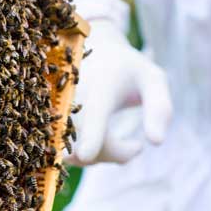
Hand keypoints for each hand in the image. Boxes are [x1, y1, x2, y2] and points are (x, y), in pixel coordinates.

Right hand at [66, 20, 172, 165]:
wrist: (92, 54)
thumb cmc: (128, 72)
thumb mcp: (152, 80)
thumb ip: (159, 108)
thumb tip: (156, 143)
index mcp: (100, 85)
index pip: (94, 114)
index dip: (91, 136)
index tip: (85, 155)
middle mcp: (70, 98)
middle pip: (88, 146)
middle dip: (115, 154)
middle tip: (135, 147)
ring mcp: (56, 113)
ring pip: (75, 155)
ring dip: (102, 156)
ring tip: (121, 143)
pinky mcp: (51, 126)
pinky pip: (67, 154)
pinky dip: (88, 155)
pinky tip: (102, 143)